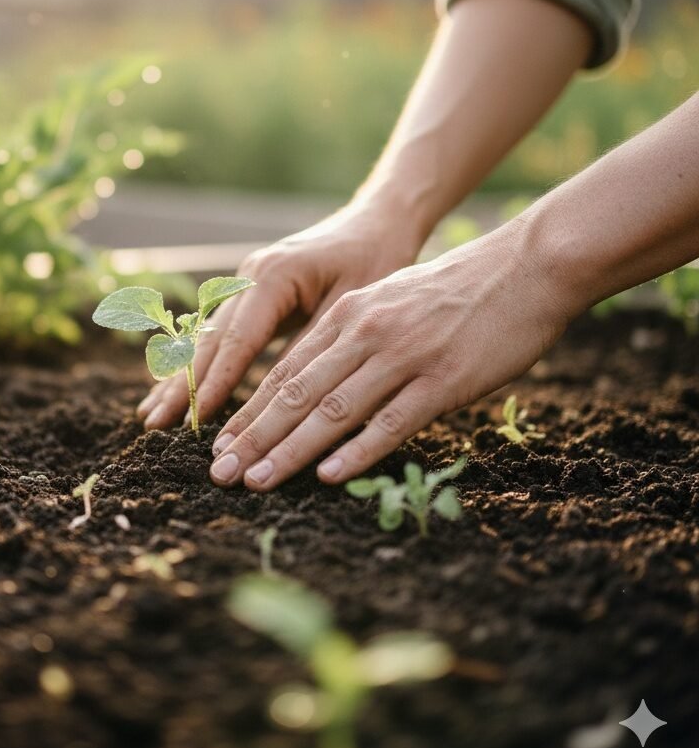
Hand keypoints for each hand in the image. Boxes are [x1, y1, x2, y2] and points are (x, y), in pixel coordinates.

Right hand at [136, 200, 422, 430]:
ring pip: (206, 338)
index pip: (236, 340)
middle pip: (209, 340)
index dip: (214, 383)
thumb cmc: (376, 260)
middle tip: (156, 427)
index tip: (194, 419)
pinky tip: (176, 390)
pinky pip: (218, 334)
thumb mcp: (351, 307)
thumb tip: (282, 405)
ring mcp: (244, 282)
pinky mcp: (250, 294)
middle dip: (183, 386)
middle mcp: (248, 276)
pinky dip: (198, 365)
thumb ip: (312, 350)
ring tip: (154, 417)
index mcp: (272, 276)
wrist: (378, 221)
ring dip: (180, 378)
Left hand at [206, 220, 572, 490]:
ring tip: (256, 481)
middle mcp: (364, 333)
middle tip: (220, 472)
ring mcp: (402, 356)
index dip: (248, 409)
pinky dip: (356, 451)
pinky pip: (390, 421)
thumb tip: (318, 379)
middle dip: (253, 437)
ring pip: (332, 410)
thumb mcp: (390, 299)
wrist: (526, 266)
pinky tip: (328, 476)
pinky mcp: (442, 379)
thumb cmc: (457, 290)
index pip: (285, 369)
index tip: (220, 442)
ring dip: (289, 451)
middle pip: (296, 393)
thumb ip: (352, 335)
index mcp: (348, 314)